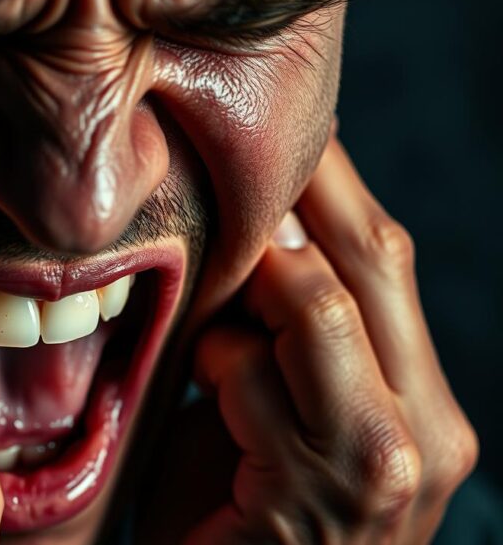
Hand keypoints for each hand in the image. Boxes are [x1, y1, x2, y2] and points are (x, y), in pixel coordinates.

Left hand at [144, 135, 477, 542]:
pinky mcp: (320, 493)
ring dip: (240, 300)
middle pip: (370, 255)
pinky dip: (214, 362)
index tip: (278, 125)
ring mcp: (385, 462)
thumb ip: (281, 334)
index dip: (330, 179)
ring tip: (211, 341)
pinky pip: (253, 370)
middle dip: (293, 193)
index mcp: (422, 399)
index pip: (385, 256)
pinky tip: (202, 391)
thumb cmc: (230, 515)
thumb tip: (257, 228)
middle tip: (229, 157)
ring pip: (315, 300)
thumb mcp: (269, 409)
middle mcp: (428, 427)